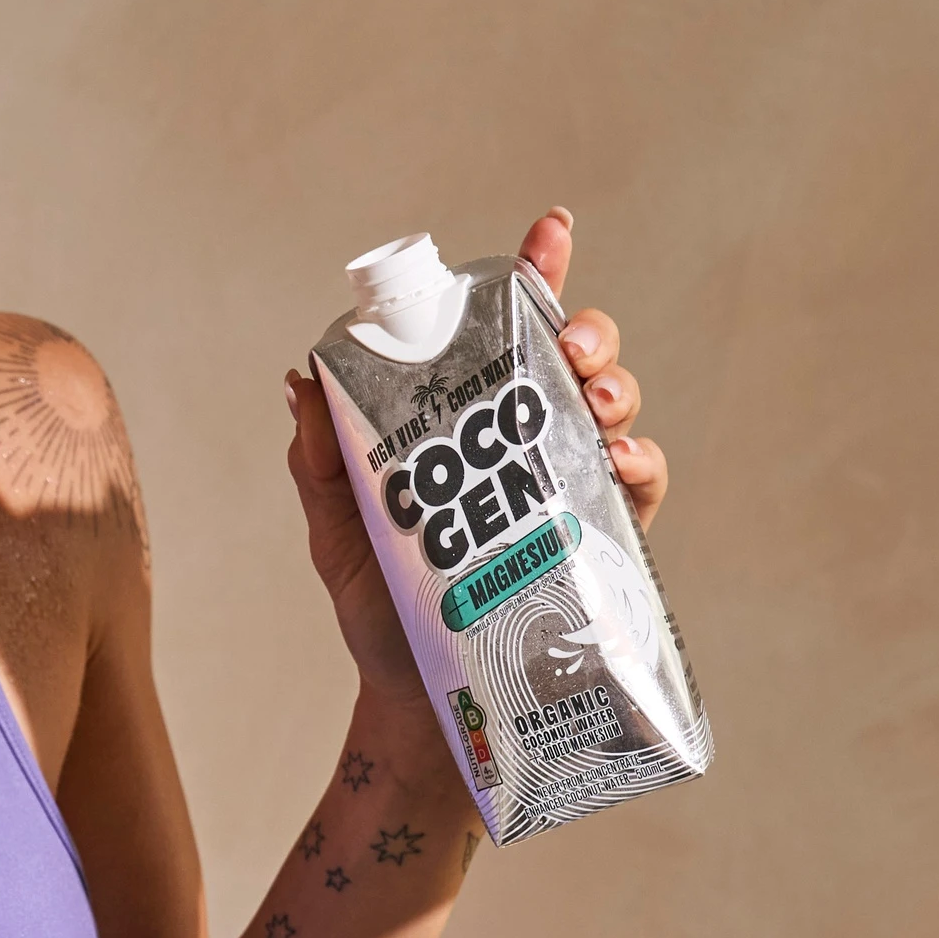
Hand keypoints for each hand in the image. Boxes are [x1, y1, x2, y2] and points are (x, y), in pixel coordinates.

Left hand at [283, 208, 673, 705]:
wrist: (424, 708)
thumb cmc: (380, 613)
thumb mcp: (336, 531)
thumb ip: (319, 462)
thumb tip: (299, 380)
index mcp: (465, 422)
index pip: (500, 332)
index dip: (534, 273)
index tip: (552, 229)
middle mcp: (524, 443)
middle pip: (572, 357)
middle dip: (586, 331)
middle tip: (571, 346)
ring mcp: (567, 489)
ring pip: (614, 407)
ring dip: (617, 386)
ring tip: (596, 398)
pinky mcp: (599, 542)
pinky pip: (638, 484)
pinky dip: (639, 461)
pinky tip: (620, 461)